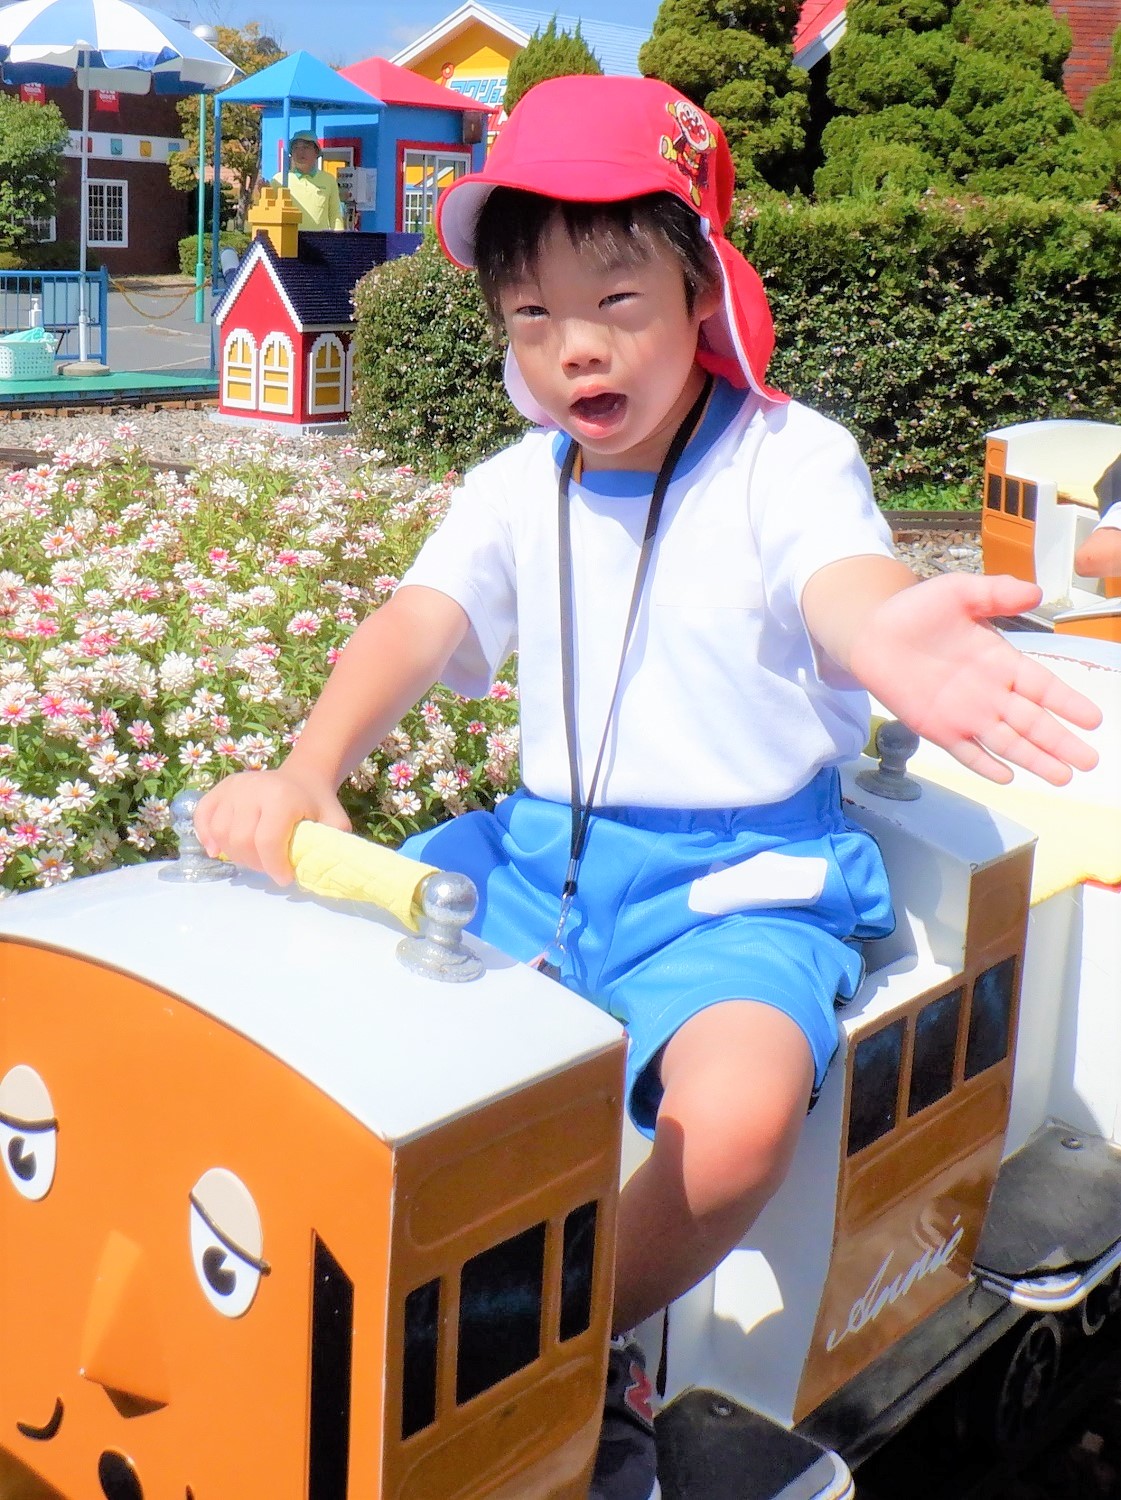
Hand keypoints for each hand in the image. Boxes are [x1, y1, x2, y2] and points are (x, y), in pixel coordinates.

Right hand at [194, 768, 351, 886]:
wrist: (303, 777)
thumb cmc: (318, 805)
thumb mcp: (335, 822)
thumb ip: (332, 846)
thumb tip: (324, 875)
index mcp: (282, 797)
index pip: (268, 841)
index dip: (274, 866)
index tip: (285, 877)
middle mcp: (253, 789)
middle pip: (241, 840)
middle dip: (255, 863)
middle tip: (269, 867)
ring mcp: (234, 787)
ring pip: (220, 832)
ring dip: (234, 854)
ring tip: (253, 858)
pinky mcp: (220, 788)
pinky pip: (203, 816)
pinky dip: (206, 836)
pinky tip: (217, 850)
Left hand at [850, 573, 1101, 784]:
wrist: (871, 632)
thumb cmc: (918, 611)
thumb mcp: (960, 592)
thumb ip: (996, 592)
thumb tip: (1036, 592)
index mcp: (1001, 661)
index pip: (1042, 686)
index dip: (1067, 702)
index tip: (1093, 719)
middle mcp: (990, 693)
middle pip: (1032, 722)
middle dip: (1061, 742)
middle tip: (1090, 761)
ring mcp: (965, 714)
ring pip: (1007, 742)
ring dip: (1034, 759)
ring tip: (1063, 776)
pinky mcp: (937, 729)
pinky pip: (966, 751)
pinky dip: (985, 764)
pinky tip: (1007, 777)